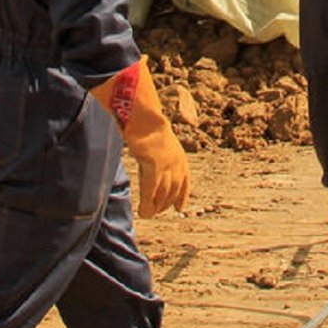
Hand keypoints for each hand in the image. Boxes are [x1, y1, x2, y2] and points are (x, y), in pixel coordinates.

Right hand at [123, 70, 191, 216]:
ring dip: (156, 207)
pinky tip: (143, 213)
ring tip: (148, 214)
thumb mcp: (156, 136)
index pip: (184, 180)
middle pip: (173, 191)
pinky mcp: (155, 168)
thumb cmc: (145, 121)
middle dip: (165, 203)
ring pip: (163, 195)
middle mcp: (176, 163)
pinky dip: (147, 205)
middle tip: (154, 211)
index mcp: (179, 155)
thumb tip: (145, 147)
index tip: (179, 208)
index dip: (182, 195)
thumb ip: (155, 146)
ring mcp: (167, 166)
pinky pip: (150, 193)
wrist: (144, 114)